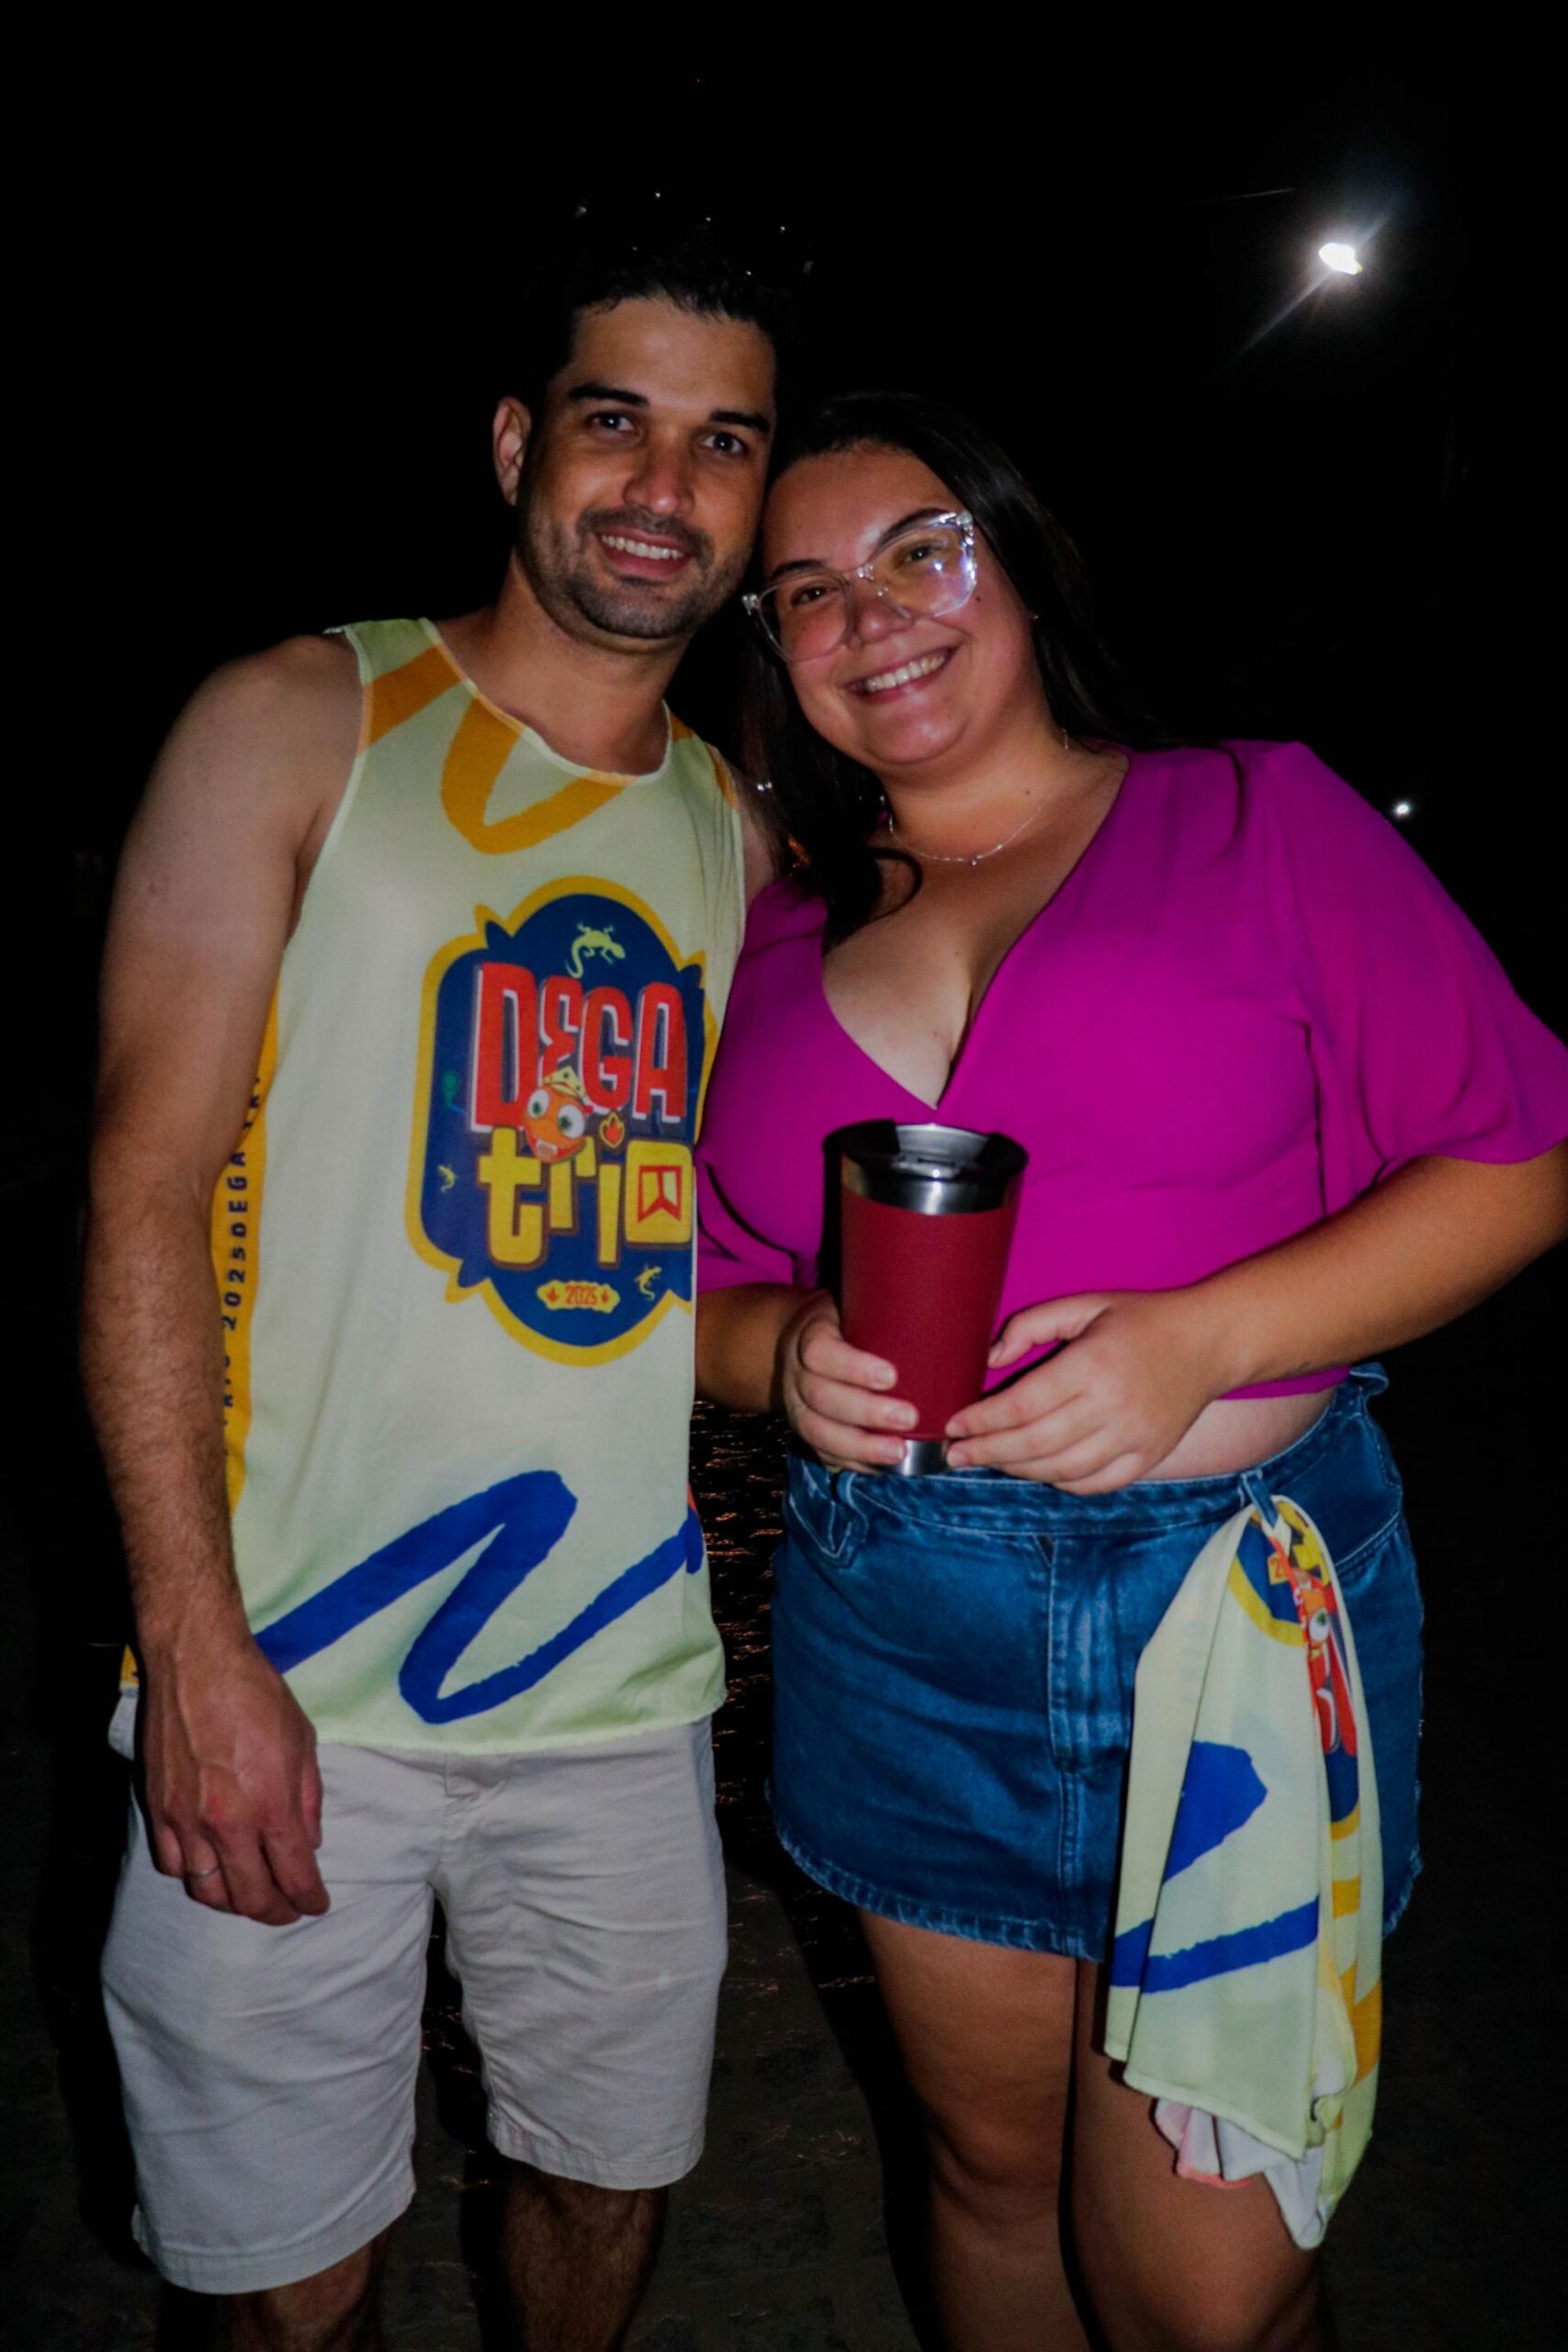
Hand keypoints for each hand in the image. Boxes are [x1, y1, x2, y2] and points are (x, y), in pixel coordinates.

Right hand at [140, 1627, 328, 1925]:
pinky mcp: (157, 1810)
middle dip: (275, 1912)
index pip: (294, 1874)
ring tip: (250, 1897)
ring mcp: (186, 1820)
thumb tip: (309, 1840)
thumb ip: (308, 1798)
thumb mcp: (303, 1740)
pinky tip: (209, 1870)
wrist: (196, 1661)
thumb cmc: (257, 1693)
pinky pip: (173, 1865)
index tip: (317, 1904)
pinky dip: (195, 1878)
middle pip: (250, 1895)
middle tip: (288, 1911)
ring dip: (233, 1903)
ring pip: (207, 1890)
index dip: (309, 1899)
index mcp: (271, 1805)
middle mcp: (227, 1823)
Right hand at [777, 1291, 915, 1470]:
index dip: (852, 1367)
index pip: (819, 1352)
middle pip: (821, 1397)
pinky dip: (854, 1463)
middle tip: (909, 1417)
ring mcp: (797, 1406)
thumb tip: (970, 1331)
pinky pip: (823, 1453)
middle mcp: (797, 1373)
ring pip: (817, 1431)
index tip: (891, 1376)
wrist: (803, 1340)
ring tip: (898, 1452)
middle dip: (865, 1412)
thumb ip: (898, 1311)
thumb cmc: (850, 1319)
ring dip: (859, 1446)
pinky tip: (885, 1467)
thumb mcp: (861, 1302)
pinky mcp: (807, 1430)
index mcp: (810, 1334)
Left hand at [944, 1288, 1231, 1491]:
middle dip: (987, 1452)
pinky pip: (1096, 1484)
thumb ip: (1031, 1325)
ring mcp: (1134, 1438)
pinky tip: (1038, 1472)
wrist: (1209, 1342)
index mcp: (1092, 1365)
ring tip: (989, 1461)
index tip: (953, 1425)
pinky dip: (1061, 1483)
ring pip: (1061, 1470)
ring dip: (1018, 1470)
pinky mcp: (1149, 1457)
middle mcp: (1112, 1407)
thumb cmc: (1139, 1320)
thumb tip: (989, 1360)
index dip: (982, 1420)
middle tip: (954, 1455)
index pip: (1022, 1405)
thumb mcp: (1083, 1305)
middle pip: (1035, 1443)